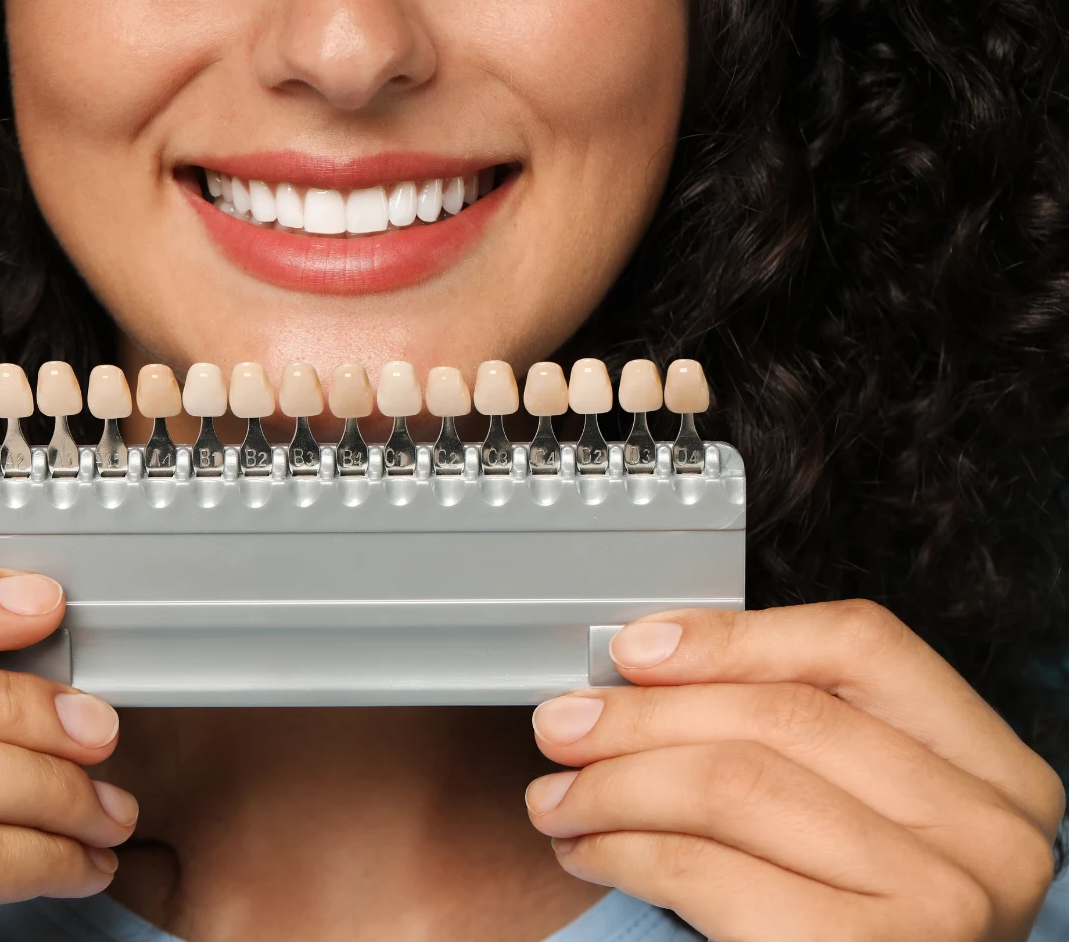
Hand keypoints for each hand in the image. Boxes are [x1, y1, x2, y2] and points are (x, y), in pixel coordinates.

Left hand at [526, 600, 1063, 940]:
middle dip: (643, 716)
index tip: (636, 648)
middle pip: (782, 716)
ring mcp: (942, 903)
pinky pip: (707, 871)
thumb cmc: (849, 922)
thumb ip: (789, 740)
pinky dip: (625, 851)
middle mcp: (989, 833)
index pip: (863, 647)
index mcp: (992, 772)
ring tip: (558, 797)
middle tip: (562, 726)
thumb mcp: (856, 817)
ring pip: (735, 783)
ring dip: (616, 785)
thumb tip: (648, 672)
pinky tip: (590, 850)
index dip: (735, 637)